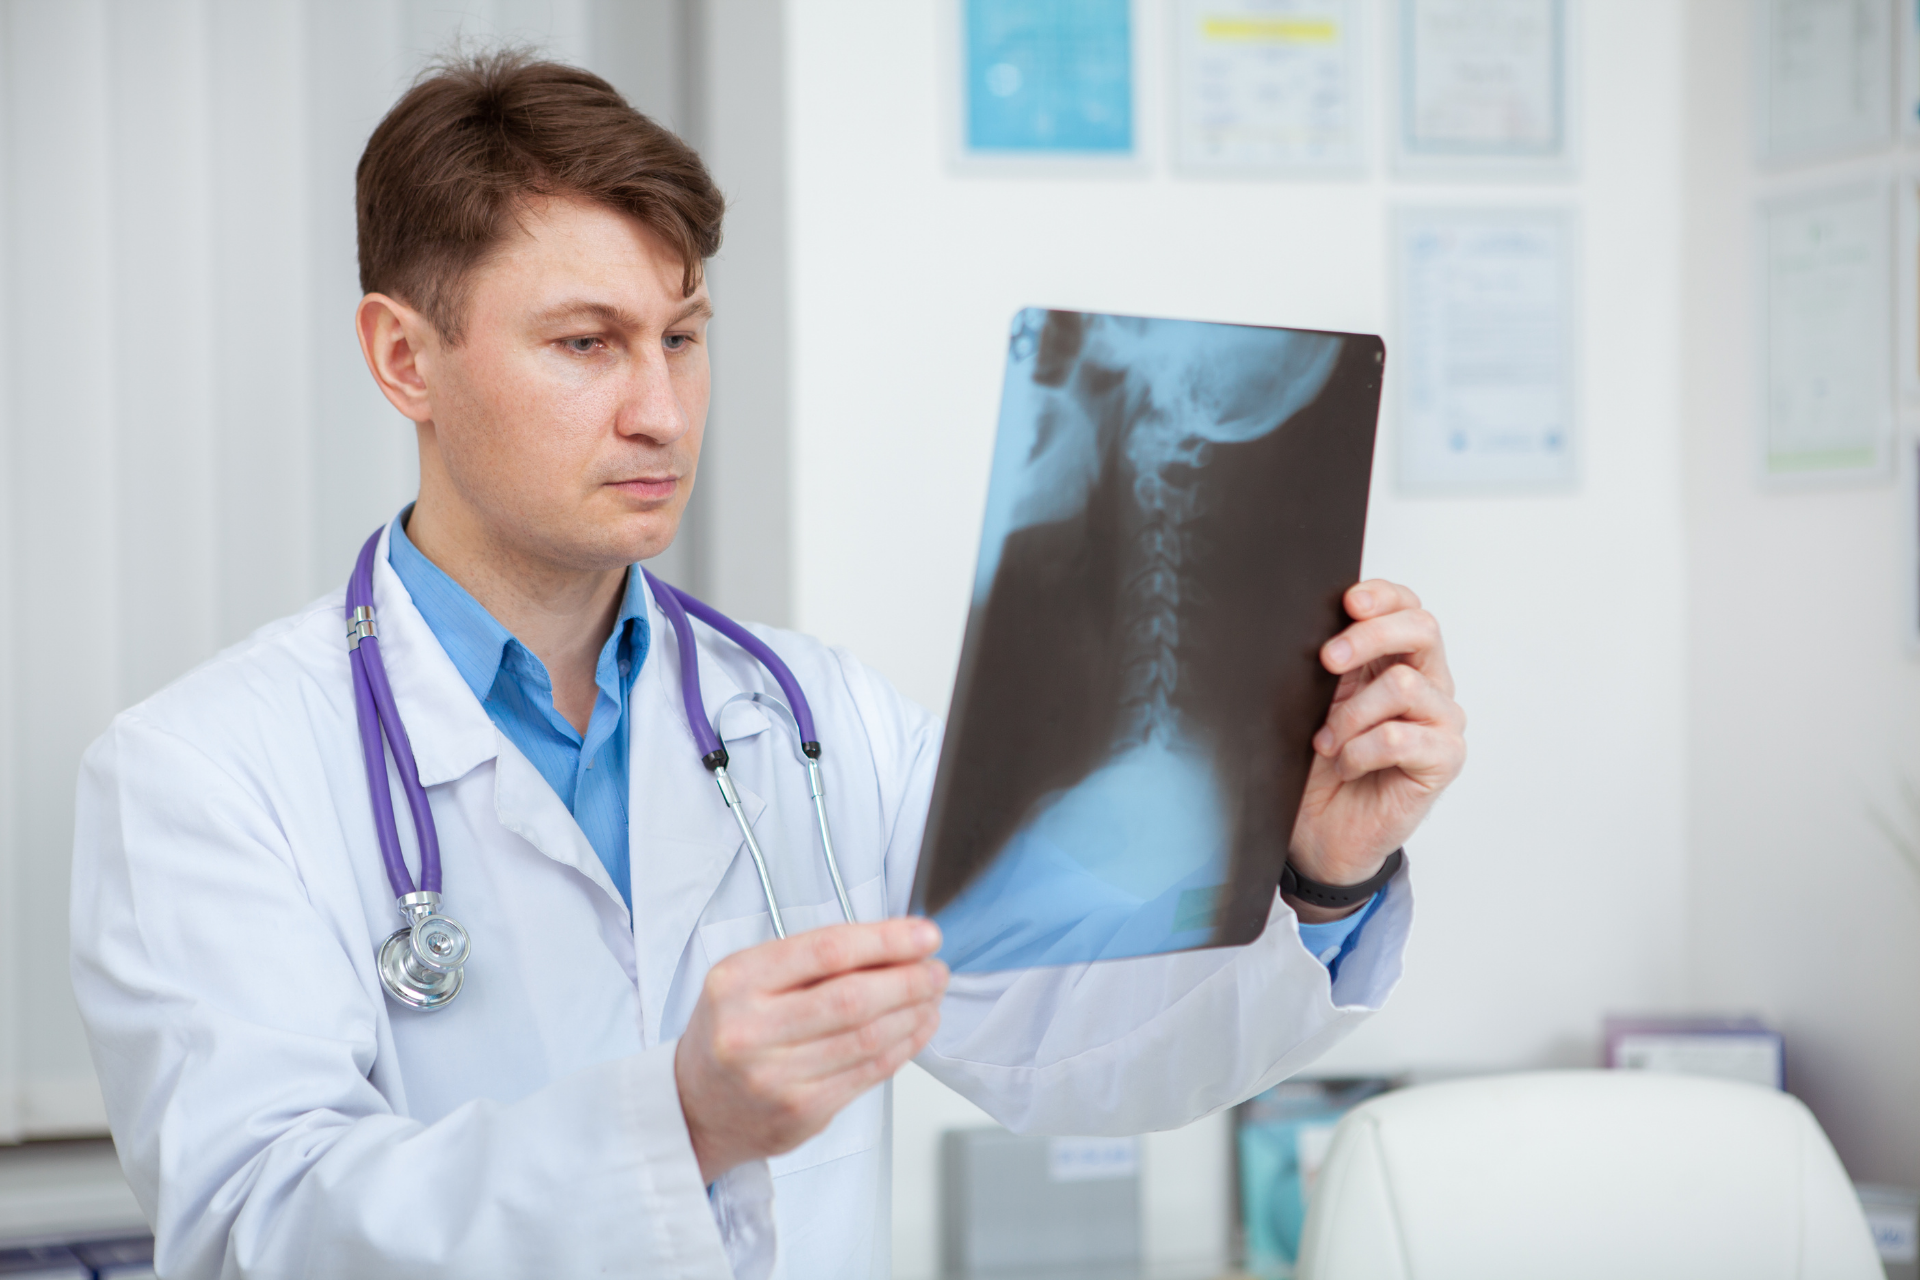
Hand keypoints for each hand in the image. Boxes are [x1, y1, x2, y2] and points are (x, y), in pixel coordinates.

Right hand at [674, 918, 948, 1182]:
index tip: (924, 936)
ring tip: (932, 995)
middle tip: (936, 968)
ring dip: (913, 1013)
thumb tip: (894, 945)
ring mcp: (775, 1077)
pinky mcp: (800, 1111)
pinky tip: (917, 1028)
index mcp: (737, 981)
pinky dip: (903, 1047)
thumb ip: (811, 960)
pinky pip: (867, 1074)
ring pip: (867, 1039)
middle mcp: (750, 1030)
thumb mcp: (749, 979)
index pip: (827, 951)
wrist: (695, 1106)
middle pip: (853, 998)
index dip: (886, 941)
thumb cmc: (732, 1030)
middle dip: (909, 980)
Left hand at [1286, 580, 1465, 921]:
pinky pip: (1400, 738)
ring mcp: (1439, 722)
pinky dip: (1361, 750)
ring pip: (1404, 684)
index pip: (1407, 607)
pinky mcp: (1443, 760)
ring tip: (1328, 741)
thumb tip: (1313, 625)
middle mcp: (1427, 685)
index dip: (1382, 597)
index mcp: (1397, 660)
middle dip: (1368, 638)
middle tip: (1327, 661)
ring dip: (1352, 712)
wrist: (1320, 833)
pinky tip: (1347, 764)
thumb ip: (1330, 666)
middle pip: (1422, 629)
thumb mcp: (1313, 705)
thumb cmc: (1318, 767)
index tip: (1348, 602)